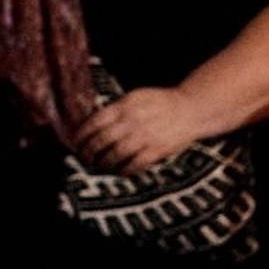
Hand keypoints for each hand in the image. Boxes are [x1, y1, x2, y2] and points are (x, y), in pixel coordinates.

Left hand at [72, 85, 202, 173]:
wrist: (193, 108)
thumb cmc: (162, 103)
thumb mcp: (137, 97)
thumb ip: (117, 109)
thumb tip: (93, 122)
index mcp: (125, 106)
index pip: (95, 121)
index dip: (82, 134)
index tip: (75, 142)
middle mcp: (133, 121)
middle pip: (102, 140)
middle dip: (88, 151)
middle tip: (83, 157)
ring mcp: (146, 136)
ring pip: (115, 154)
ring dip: (103, 162)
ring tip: (98, 165)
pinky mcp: (158, 149)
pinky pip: (135, 164)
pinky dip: (124, 170)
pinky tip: (119, 171)